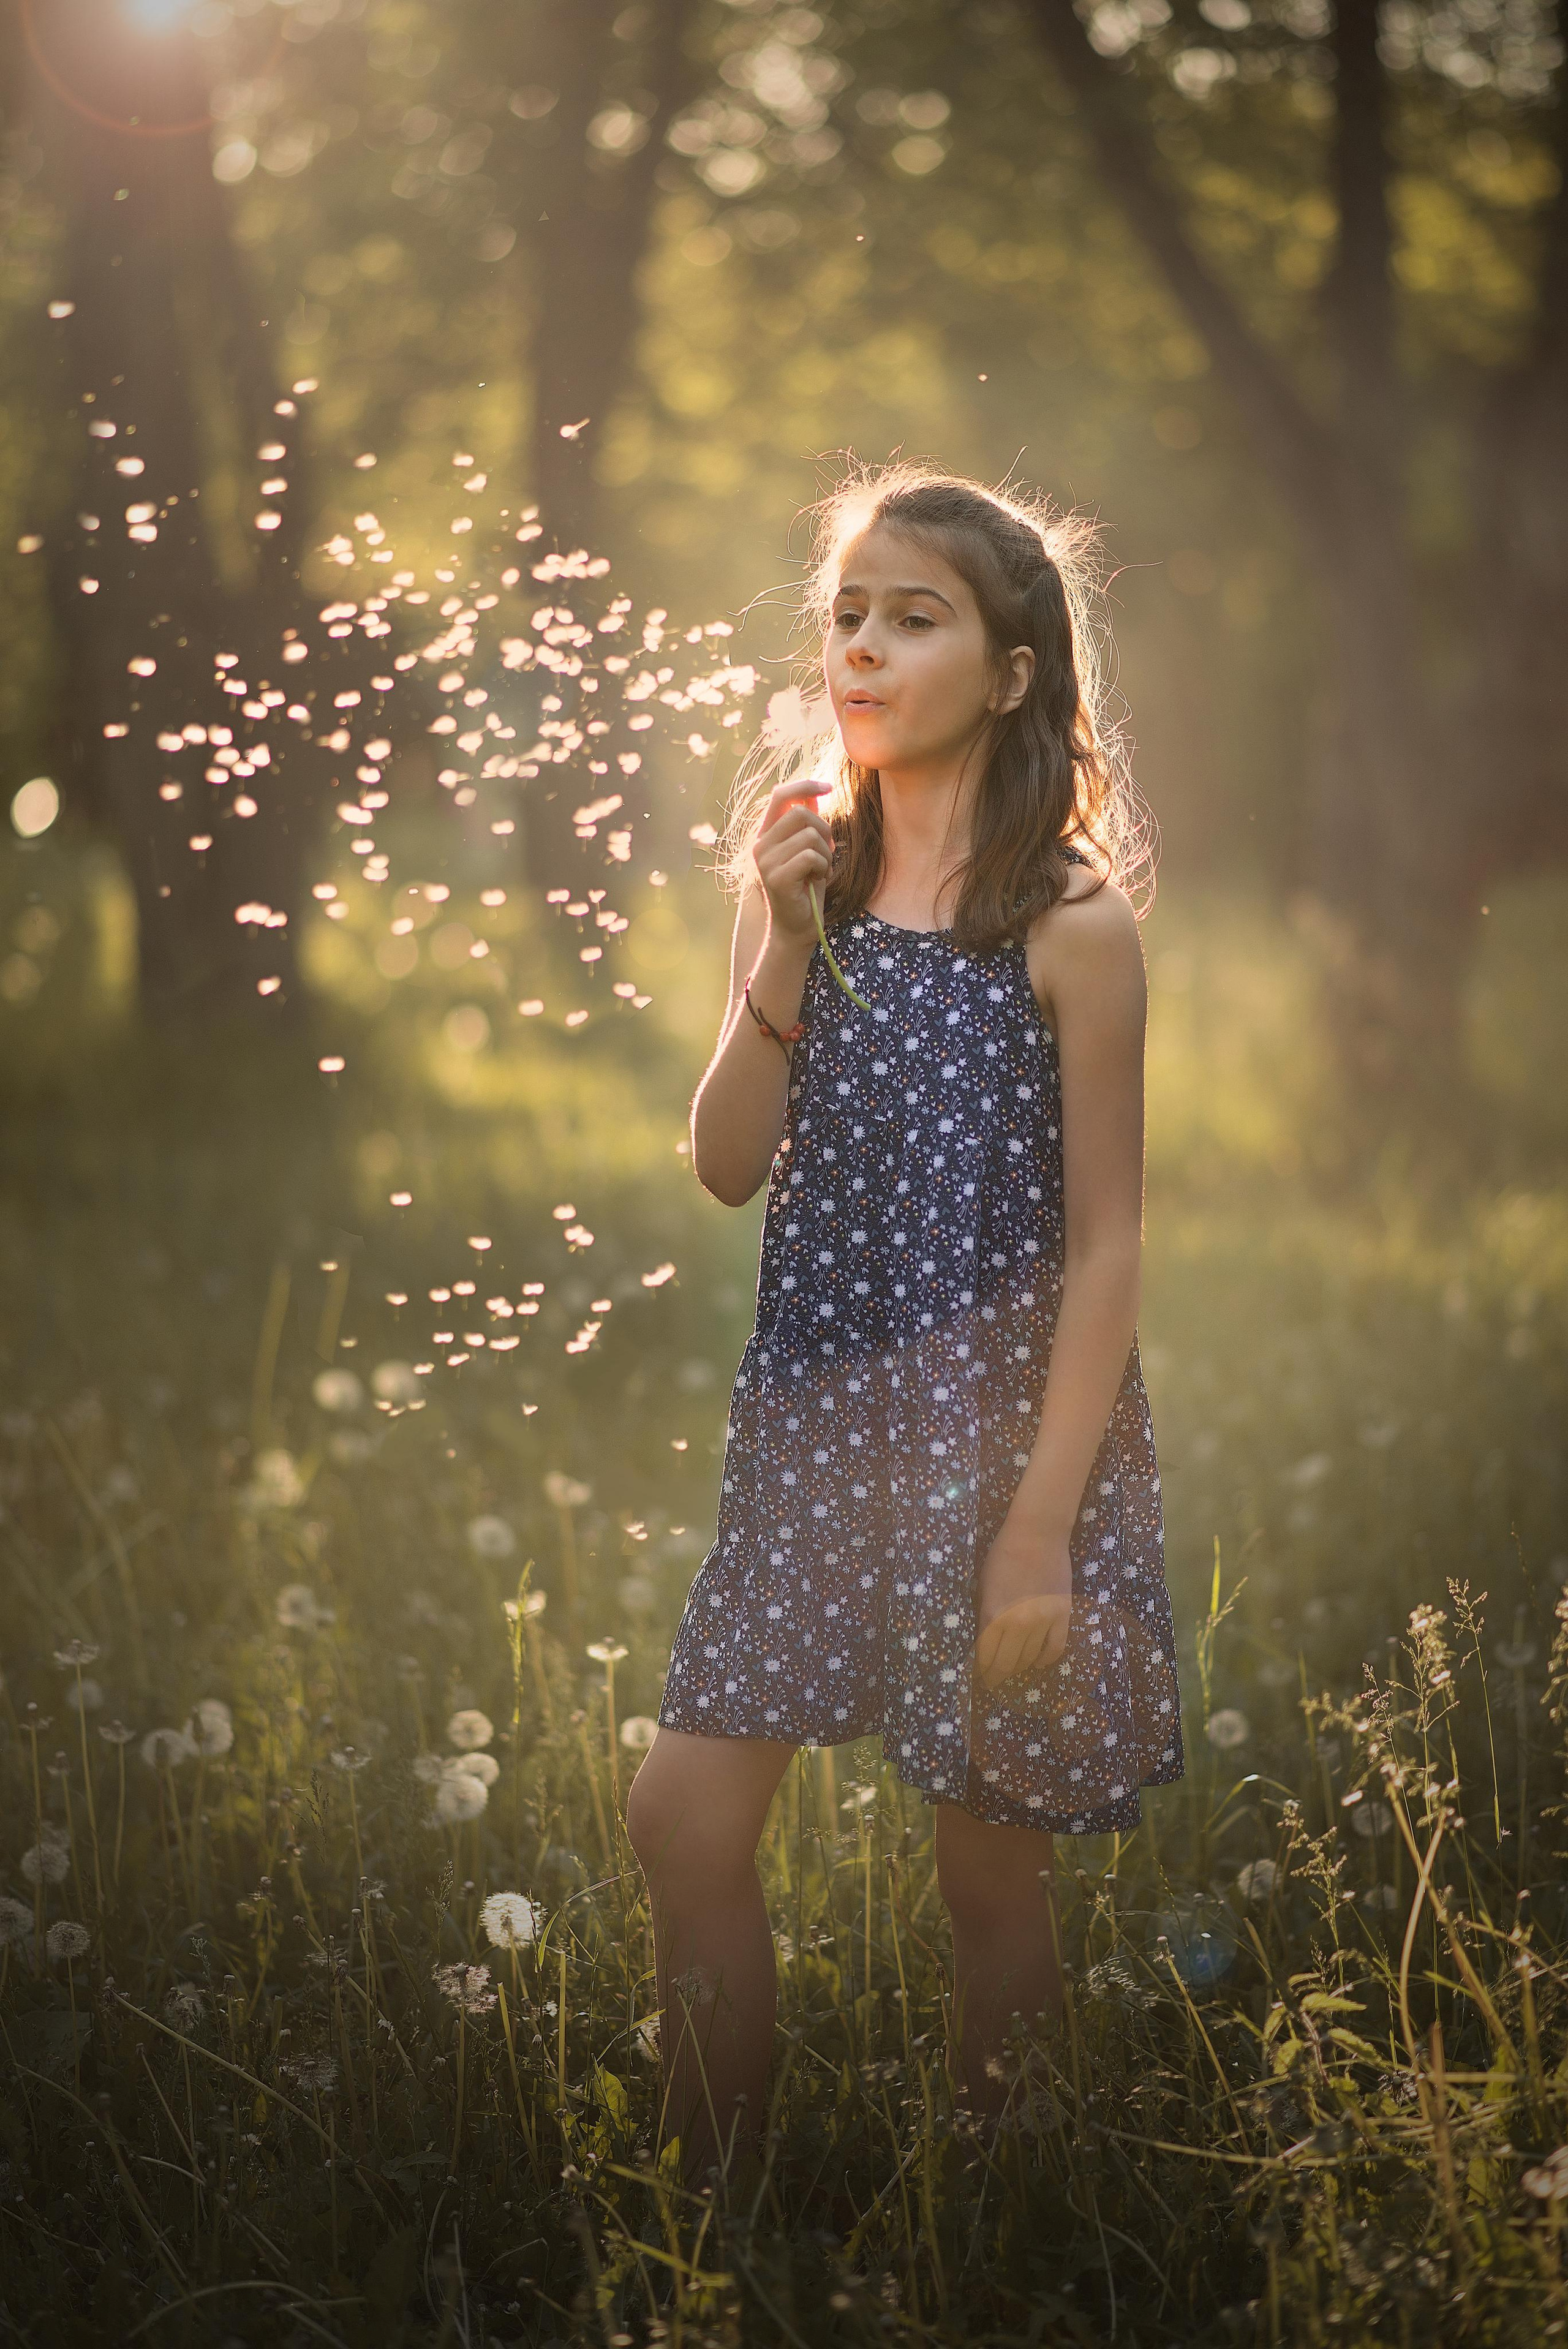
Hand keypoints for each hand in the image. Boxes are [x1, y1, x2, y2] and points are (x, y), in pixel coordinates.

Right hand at [751, 779, 833, 949]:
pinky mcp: (776, 877)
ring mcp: (765, 861)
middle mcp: (760, 845)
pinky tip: (816, 880)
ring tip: (819, 871)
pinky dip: (822, 867)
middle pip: (801, 813)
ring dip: (825, 853)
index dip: (805, 785)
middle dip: (824, 829)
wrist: (796, 929)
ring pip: (809, 835)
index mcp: (765, 835)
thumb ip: (806, 825)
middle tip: (826, 852)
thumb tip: (814, 794)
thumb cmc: (805, 889)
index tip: (828, 786)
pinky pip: (810, 856)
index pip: (781, 794)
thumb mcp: (808, 851)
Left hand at [973, 1522, 1072, 1689]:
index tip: (979, 1676)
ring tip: (1015, 1668)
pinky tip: (1039, 1661)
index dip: (981, 1670)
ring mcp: (1043, 1621)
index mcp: (993, 1615)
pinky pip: (1055, 1648)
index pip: (985, 1655)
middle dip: (998, 1675)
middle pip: (1007, 1663)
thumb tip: (985, 1640)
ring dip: (1021, 1666)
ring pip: (1031, 1658)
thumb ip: (985, 1614)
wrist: (1037, 1534)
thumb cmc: (1003, 1555)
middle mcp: (1018, 1623)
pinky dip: (1046, 1659)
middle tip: (995, 1679)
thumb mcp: (984, 1586)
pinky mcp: (1062, 1616)